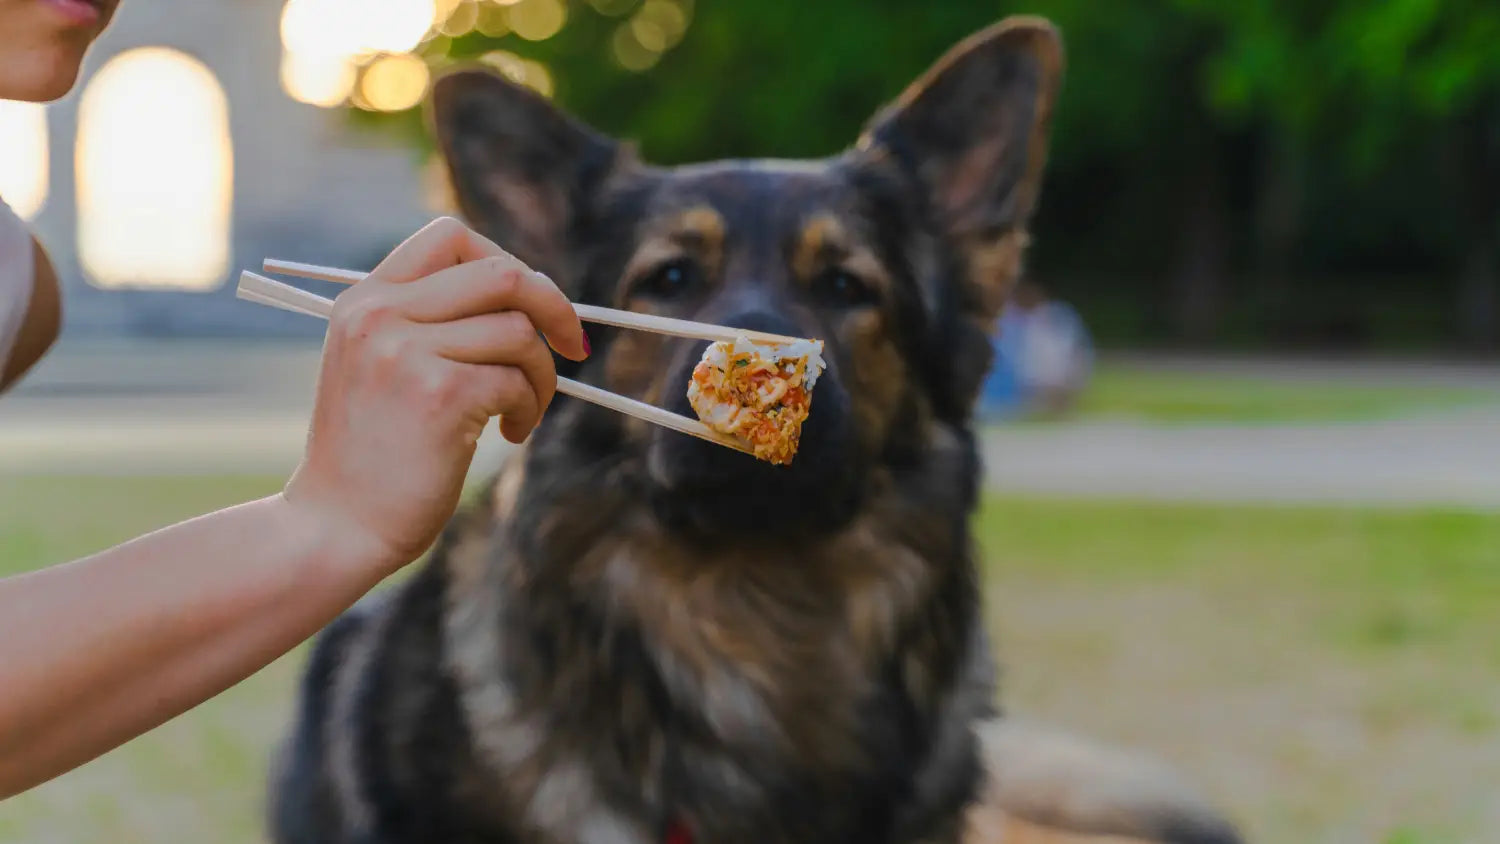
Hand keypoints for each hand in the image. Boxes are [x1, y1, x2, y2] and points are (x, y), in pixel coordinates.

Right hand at [282, 217, 587, 569]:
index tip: (532, 305)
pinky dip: (530, 407)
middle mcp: (379, 314)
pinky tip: (510, 433)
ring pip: (519, 331)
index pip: (451, 238)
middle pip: (501, 272)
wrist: (336, 526)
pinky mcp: (438, 394)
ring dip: (542, 375)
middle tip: (573, 348)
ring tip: (523, 411)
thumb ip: (432, 322)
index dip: (508, 263)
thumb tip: (535, 291)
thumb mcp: (382, 367)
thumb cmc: (374, 455)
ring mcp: (405, 351)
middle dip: (554, 308)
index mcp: (364, 299)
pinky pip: (517, 380)